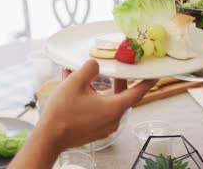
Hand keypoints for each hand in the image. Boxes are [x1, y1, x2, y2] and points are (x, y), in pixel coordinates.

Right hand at [40, 60, 156, 150]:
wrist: (49, 137)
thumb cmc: (62, 112)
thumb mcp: (75, 82)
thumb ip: (89, 69)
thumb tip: (95, 65)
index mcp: (113, 108)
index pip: (137, 93)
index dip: (146, 82)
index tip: (153, 76)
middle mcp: (112, 120)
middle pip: (121, 97)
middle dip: (118, 82)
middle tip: (115, 72)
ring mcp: (104, 127)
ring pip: (108, 103)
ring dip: (101, 90)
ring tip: (86, 79)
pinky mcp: (94, 130)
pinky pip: (99, 111)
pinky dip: (93, 99)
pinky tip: (78, 91)